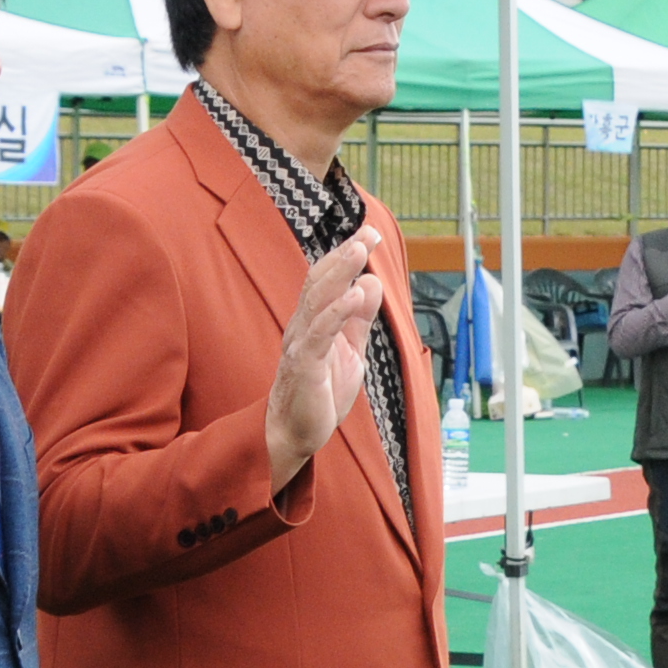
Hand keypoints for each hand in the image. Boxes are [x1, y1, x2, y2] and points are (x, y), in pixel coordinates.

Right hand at [265, 229, 386, 487]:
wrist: (295, 434)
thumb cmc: (319, 393)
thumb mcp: (349, 350)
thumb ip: (358, 319)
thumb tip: (371, 284)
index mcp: (313, 321)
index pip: (328, 280)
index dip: (346, 255)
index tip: (369, 233)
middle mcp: (302, 325)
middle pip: (321, 281)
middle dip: (345, 255)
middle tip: (368, 233)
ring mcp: (301, 343)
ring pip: (318, 299)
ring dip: (340, 273)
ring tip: (360, 251)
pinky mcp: (304, 364)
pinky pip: (320, 332)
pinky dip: (338, 311)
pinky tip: (356, 295)